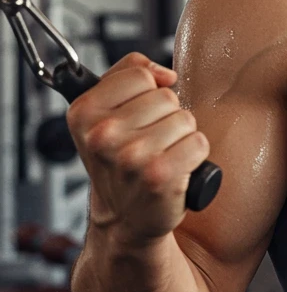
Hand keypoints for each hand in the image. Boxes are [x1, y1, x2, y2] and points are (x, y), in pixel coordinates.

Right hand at [65, 52, 210, 246]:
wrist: (125, 218)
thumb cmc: (121, 160)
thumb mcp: (107, 112)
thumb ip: (129, 74)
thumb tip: (165, 73)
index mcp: (83, 112)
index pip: (139, 75)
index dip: (147, 93)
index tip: (139, 115)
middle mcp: (101, 135)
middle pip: (166, 97)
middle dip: (166, 117)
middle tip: (150, 143)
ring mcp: (130, 156)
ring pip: (185, 119)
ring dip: (181, 137)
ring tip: (162, 156)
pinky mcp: (158, 176)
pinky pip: (198, 142)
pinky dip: (195, 156)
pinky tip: (176, 170)